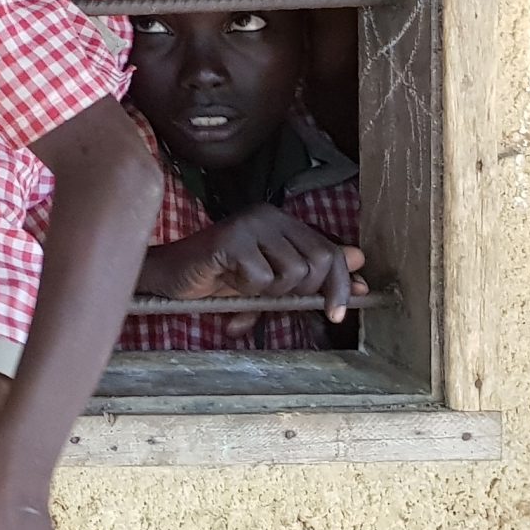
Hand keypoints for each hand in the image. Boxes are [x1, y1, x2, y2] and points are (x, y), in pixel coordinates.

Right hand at [137, 204, 363, 329]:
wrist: (170, 277)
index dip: (339, 286)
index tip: (336, 314)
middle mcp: (268, 216)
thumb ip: (312, 272)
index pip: (329, 252)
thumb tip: (359, 262)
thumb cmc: (219, 280)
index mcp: (281, 221)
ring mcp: (249, 224)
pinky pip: (261, 279)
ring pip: (292, 273)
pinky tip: (227, 280)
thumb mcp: (272, 280)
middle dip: (299, 291)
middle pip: (317, 263)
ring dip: (270, 292)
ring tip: (243, 285)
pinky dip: (247, 291)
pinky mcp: (231, 239)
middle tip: (268, 295)